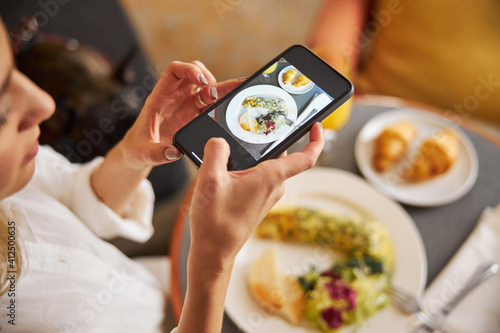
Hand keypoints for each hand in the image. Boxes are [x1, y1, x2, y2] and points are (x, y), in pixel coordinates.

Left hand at [120, 60, 241, 168]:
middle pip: (194, 73)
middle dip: (208, 78)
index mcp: (159, 97)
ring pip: (206, 87)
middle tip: (214, 95)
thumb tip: (173, 153)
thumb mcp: (142, 152)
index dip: (189, 70)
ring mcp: (186, 105)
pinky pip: (211, 104)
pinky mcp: (195, 116)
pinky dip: (223, 103)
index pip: (174, 71)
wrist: (138, 153)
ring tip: (234, 96)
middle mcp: (175, 97)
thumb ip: (156, 153)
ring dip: (220, 89)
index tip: (202, 81)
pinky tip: (235, 103)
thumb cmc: (137, 148)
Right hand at [189, 123, 324, 270]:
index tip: (317, 126)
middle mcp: (274, 187)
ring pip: (267, 166)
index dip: (316, 139)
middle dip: (270, 140)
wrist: (214, 252)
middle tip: (255, 126)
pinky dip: (249, 169)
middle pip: (281, 155)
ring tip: (234, 148)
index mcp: (270, 178)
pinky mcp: (257, 202)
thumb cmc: (215, 222)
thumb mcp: (209, 180)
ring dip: (256, 155)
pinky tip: (228, 169)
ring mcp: (266, 196)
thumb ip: (216, 152)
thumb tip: (219, 140)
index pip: (306, 157)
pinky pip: (259, 178)